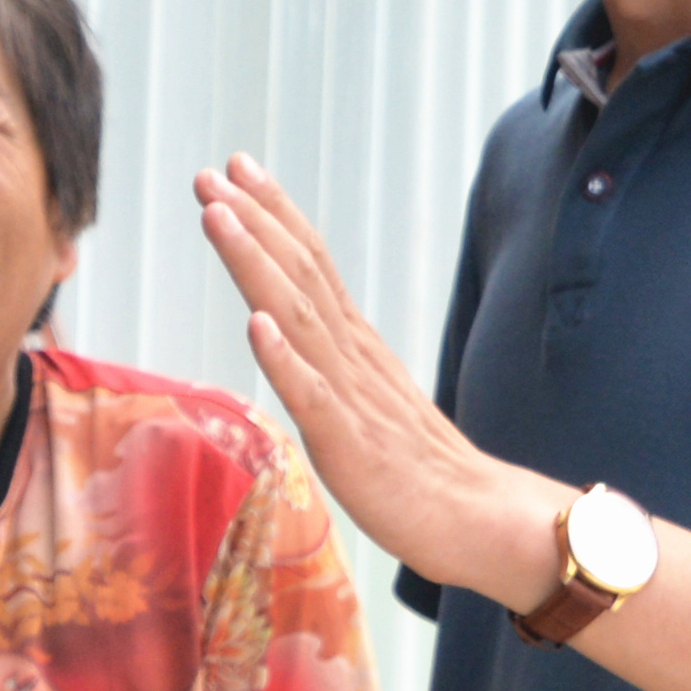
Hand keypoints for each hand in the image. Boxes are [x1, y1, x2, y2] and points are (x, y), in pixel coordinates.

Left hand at [197, 154, 564, 606]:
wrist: (480, 521)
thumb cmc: (417, 470)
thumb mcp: (365, 400)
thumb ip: (330, 361)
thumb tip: (283, 324)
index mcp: (355, 346)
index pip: (312, 264)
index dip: (273, 214)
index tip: (235, 169)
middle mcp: (353, 358)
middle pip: (300, 274)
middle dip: (253, 220)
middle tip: (211, 174)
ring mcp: (354, 398)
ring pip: (298, 318)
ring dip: (255, 264)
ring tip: (219, 217)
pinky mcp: (352, 446)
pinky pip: (315, 397)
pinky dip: (285, 358)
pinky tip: (256, 323)